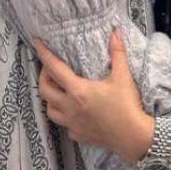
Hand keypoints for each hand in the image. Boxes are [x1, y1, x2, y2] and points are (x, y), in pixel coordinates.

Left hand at [34, 30, 153, 162]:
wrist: (133, 137)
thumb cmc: (127, 105)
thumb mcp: (122, 76)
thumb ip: (117, 53)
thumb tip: (115, 32)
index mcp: (78, 91)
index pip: (55, 69)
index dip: (44, 54)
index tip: (37, 43)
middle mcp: (70, 107)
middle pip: (44, 90)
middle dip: (43, 76)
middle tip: (49, 68)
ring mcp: (72, 124)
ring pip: (50, 110)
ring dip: (50, 98)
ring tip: (58, 89)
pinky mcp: (78, 135)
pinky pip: (64, 124)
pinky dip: (64, 115)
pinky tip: (73, 111)